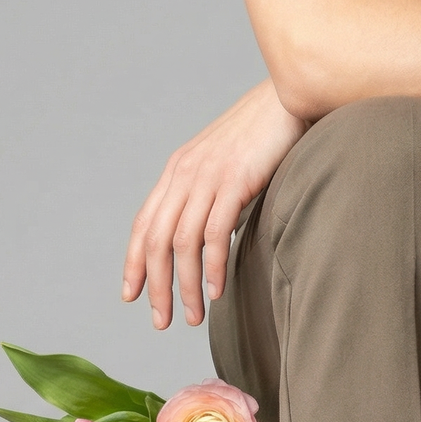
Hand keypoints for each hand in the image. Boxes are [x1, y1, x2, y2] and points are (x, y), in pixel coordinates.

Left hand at [123, 79, 307, 328]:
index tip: (132, 296)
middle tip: (162, 321)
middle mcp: (184, 174)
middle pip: (156, 240)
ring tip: (193, 317)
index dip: (134, 262)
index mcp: (178, 172)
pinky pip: (214, 233)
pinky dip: (212, 266)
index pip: (145, 224)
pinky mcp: (233, 182)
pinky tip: (216, 292)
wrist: (288, 100)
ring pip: (182, 243)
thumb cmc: (264, 138)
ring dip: (185, 286)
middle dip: (156, 286)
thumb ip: (215, 201)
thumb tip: (215, 240)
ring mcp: (207, 178)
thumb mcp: (228, 170)